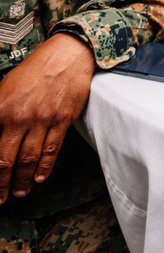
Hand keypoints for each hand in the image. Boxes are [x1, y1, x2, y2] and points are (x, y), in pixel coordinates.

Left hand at [0, 33, 94, 202]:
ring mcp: (44, 119)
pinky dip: (45, 166)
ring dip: (22, 179)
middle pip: (7, 159)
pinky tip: (39, 177)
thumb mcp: (4, 88)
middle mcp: (21, 117)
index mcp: (2, 109)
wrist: (67, 55)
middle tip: (0, 198)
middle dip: (1, 182)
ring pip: (30, 158)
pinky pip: (53, 148)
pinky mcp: (63, 119)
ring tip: (19, 192)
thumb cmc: (35, 69)